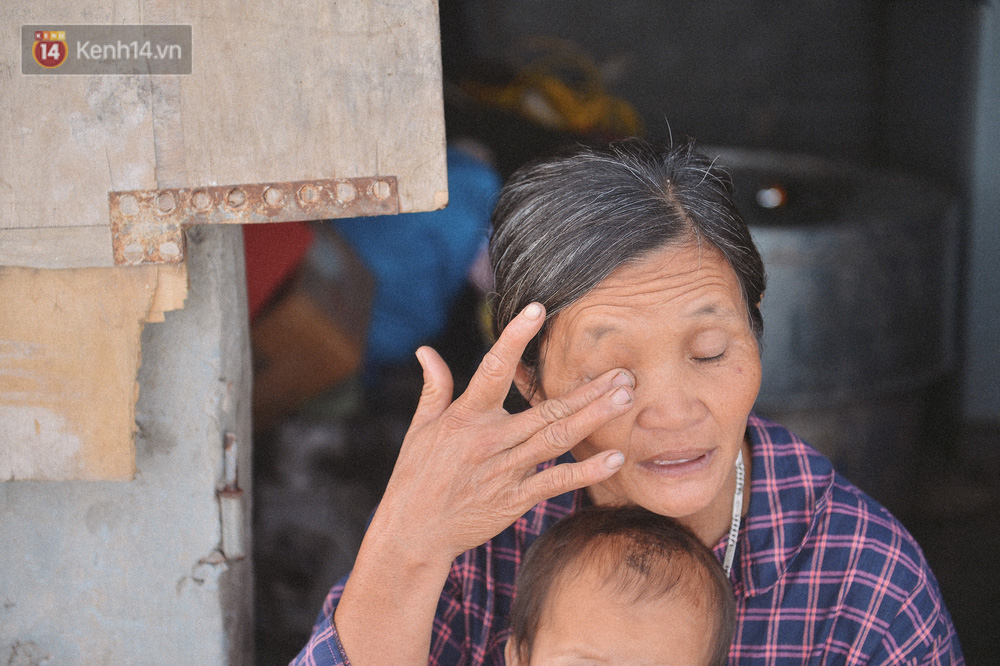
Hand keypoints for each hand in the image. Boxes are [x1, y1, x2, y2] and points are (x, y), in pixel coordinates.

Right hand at [373, 302, 634, 563]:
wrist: (414, 531)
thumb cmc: (416, 476)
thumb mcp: (420, 428)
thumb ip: (433, 388)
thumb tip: (425, 350)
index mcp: (465, 416)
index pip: (493, 369)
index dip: (514, 338)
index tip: (537, 309)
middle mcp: (488, 440)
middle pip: (546, 407)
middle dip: (587, 389)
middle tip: (624, 371)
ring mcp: (504, 470)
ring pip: (557, 438)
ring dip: (595, 417)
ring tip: (626, 398)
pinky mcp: (514, 499)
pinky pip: (556, 482)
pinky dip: (587, 471)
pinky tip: (616, 458)